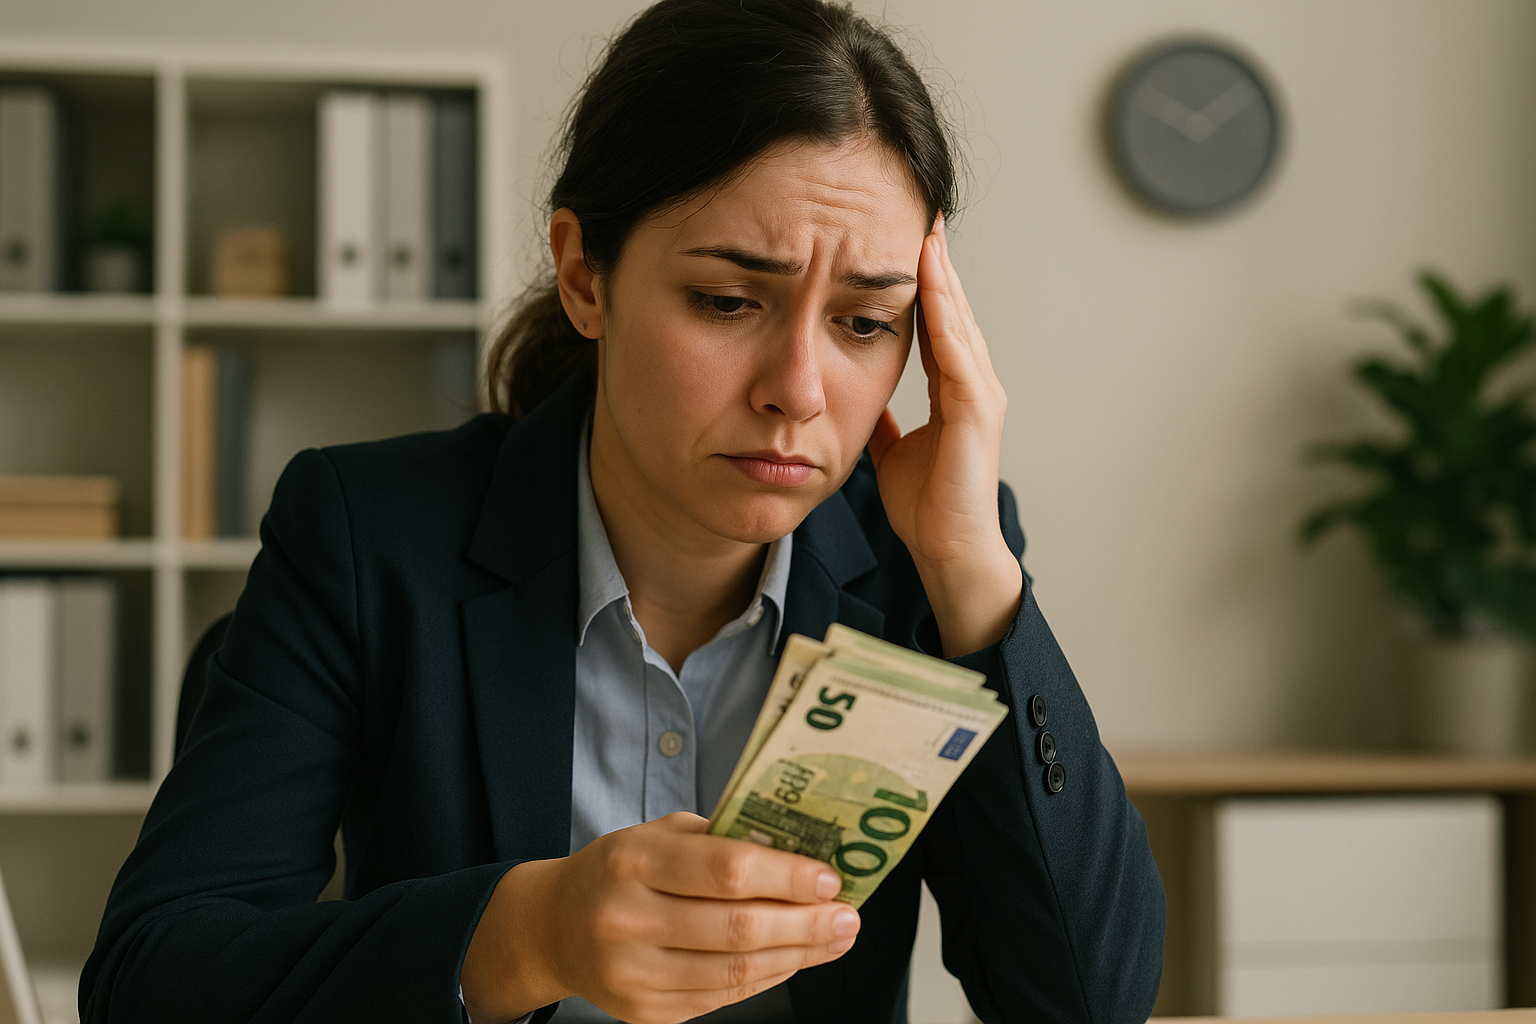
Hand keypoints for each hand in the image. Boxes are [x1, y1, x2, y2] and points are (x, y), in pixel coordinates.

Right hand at [461, 812, 858, 1023]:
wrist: (554, 927)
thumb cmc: (619, 870)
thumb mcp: (658, 834)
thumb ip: (721, 839)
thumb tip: (799, 852)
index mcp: (634, 859)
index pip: (727, 870)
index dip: (788, 877)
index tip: (829, 878)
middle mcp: (627, 917)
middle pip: (738, 928)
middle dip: (805, 923)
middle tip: (847, 916)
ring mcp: (632, 972)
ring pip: (735, 972)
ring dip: (797, 956)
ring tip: (833, 939)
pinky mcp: (642, 1011)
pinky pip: (720, 997)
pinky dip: (766, 979)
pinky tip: (792, 960)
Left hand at [867, 213, 1021, 656]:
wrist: (948, 552)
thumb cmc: (926, 508)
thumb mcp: (892, 450)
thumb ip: (881, 419)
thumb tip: (857, 396)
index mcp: (953, 391)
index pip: (935, 323)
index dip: (921, 282)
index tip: (903, 241)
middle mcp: (973, 385)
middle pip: (951, 310)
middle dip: (935, 263)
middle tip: (920, 212)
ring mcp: (980, 395)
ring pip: (957, 320)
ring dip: (941, 275)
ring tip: (926, 231)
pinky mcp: (976, 411)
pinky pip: (956, 350)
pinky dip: (943, 312)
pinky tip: (928, 280)